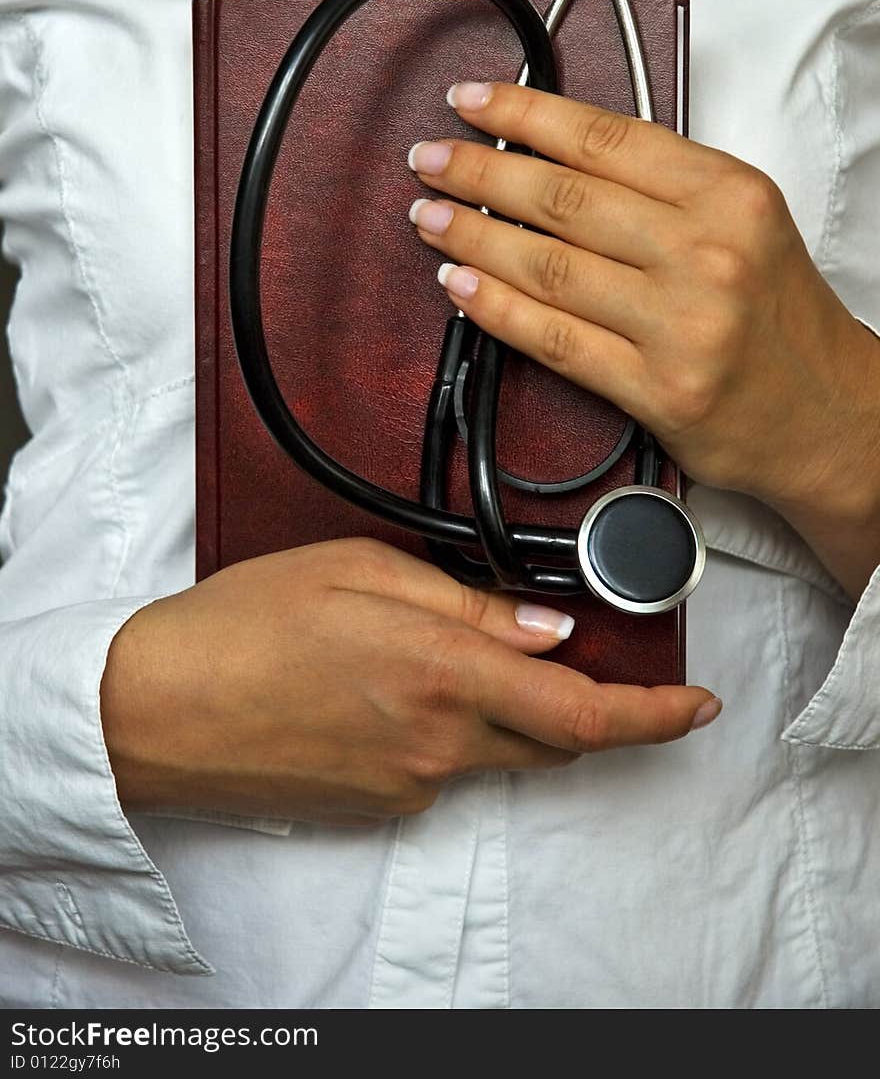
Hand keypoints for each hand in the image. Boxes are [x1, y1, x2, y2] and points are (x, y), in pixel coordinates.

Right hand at [100, 539, 719, 826]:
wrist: (158, 707)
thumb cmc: (245, 624)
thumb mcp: (359, 572)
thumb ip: (467, 602)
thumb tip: (548, 630)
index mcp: (440, 671)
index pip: (581, 713)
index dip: (654, 716)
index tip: (696, 705)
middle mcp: (437, 742)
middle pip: (555, 740)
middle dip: (582, 703)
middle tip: (561, 651)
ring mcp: (409, 783)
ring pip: (502, 752)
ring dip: (511, 712)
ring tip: (441, 654)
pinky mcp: (381, 806)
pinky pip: (448, 768)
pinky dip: (451, 728)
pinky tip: (388, 686)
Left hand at [407, 82, 879, 598]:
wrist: (828, 413)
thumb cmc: (778, 314)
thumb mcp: (744, 219)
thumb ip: (662, 184)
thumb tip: (554, 151)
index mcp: (729, 195)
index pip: (605, 138)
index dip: (524, 115)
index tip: (473, 102)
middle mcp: (706, 253)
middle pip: (564, 199)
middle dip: (479, 172)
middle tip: (431, 159)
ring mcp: (680, 325)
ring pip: (548, 267)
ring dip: (472, 238)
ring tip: (430, 217)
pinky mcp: (657, 390)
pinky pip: (555, 341)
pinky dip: (495, 310)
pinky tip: (459, 285)